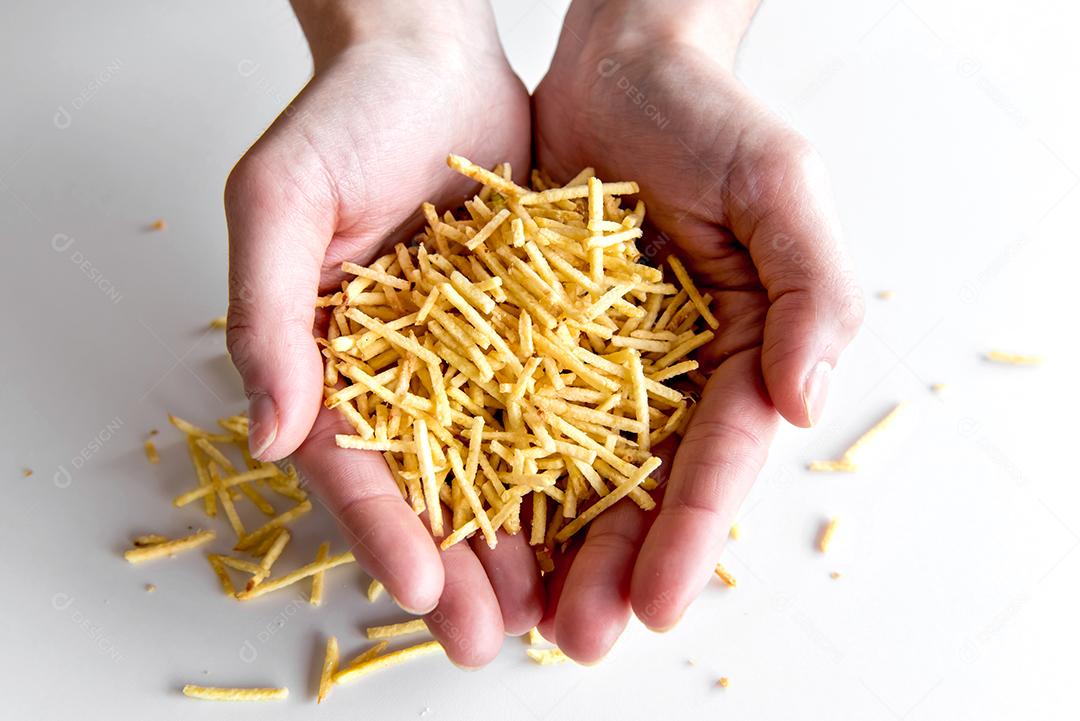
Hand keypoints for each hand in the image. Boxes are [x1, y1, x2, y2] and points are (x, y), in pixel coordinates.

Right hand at [224, 0, 540, 666]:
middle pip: (425, 485)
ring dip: (519, 539)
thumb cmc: (343, 119)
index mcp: (328, 359)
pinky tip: (602, 515)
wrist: (432, 62)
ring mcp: (468, 360)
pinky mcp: (531, 333)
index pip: (349, 461)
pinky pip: (552, 406)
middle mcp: (400, 374)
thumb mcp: (280, 201)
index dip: (380, 526)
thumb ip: (267, 313)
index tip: (418, 587)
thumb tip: (265, 433)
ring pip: (494, 464)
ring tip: (551, 606)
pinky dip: (571, 465)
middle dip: (455, 565)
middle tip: (486, 636)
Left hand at [532, 0, 862, 660]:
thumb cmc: (712, 115)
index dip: (687, 533)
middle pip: (641, 484)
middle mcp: (669, 373)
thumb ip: (812, 291)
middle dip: (612, 563)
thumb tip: (809, 404)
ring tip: (517, 615)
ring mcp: (597, 362)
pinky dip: (491, 468)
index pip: (717, 458)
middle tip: (578, 638)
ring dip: (547, 544)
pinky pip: (510, 411)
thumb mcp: (781, 186)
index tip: (653, 602)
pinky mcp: (533, 339)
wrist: (622, 63)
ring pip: (571, 468)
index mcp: (740, 351)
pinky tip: (468, 525)